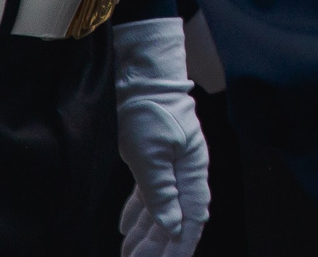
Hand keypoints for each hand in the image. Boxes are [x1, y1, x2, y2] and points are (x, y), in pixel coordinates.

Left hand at [112, 17, 208, 256]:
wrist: (142, 79)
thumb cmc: (149, 113)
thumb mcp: (150, 157)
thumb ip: (162, 194)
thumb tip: (174, 227)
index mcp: (192, 170)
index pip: (193, 217)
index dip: (183, 244)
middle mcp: (185, 171)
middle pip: (176, 217)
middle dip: (159, 245)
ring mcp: (170, 165)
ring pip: (160, 208)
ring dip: (146, 233)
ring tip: (128, 255)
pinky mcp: (153, 159)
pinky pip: (148, 194)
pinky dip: (137, 213)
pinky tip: (124, 229)